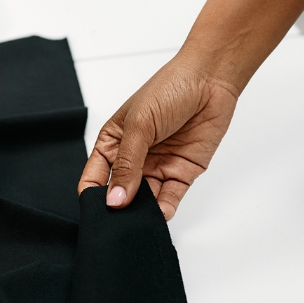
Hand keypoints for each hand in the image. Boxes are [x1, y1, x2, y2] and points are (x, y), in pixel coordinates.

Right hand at [78, 55, 239, 219]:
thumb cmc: (170, 88)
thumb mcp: (140, 124)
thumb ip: (127, 164)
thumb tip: (114, 198)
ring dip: (141, 213)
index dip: (93, 195)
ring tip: (138, 220)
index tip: (96, 209)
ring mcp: (157, 166)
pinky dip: (163, 210)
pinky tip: (159, 214)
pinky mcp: (180, 173)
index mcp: (114, 141)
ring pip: (144, 201)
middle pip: (119, 193)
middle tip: (118, 221)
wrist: (210, 81)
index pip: (95, 176)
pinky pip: (168, 199)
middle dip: (118, 209)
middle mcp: (134, 157)